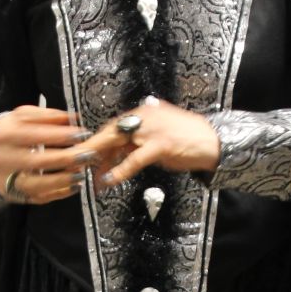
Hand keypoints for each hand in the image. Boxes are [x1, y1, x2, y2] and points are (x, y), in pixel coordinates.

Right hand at [0, 106, 90, 203]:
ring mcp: (7, 180)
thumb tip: (74, 118)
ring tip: (83, 173)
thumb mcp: (21, 117)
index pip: (35, 135)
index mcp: (4, 135)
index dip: (61, 135)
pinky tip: (74, 186)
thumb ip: (47, 116)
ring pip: (38, 184)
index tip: (83, 133)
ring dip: (64, 180)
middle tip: (89, 154)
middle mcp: (2, 159)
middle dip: (67, 158)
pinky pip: (38, 197)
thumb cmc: (8, 132)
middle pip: (38, 161)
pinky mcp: (13, 195)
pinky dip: (58, 193)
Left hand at [78, 96, 220, 189]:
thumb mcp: (157, 134)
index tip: (85, 153)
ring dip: (101, 161)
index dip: (97, 140)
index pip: (113, 126)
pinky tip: (108, 180)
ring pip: (117, 144)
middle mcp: (144, 116)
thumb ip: (137, 140)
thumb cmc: (186, 139)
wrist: (213, 141)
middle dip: (92, 149)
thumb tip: (114, 154)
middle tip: (77, 164)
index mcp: (143, 111)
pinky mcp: (159, 145)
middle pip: (110, 132)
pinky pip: (133, 159)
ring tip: (89, 176)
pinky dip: (119, 171)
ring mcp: (151, 130)